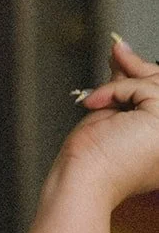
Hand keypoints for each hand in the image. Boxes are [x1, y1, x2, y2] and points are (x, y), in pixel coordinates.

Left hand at [61, 37, 158, 207]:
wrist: (81, 180)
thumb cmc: (91, 161)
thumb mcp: (113, 113)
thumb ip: (126, 87)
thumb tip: (123, 51)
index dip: (145, 75)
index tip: (123, 54)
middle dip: (137, 67)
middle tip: (116, 52)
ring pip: (155, 84)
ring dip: (120, 84)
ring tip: (96, 99)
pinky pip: (142, 87)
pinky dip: (114, 90)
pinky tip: (95, 105)